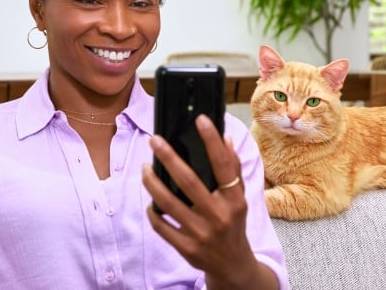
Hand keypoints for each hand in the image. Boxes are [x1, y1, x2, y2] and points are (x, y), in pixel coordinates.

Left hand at [143, 115, 276, 288]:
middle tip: (154, 141)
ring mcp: (201, 233)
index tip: (200, 120)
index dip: (212, 140)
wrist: (233, 265)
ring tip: (145, 168)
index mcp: (234, 199)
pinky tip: (150, 201)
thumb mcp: (240, 198)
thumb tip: (225, 139)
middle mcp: (218, 215)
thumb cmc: (233, 224)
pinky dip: (152, 211)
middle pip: (188, 181)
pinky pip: (161, 225)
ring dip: (152, 182)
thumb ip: (233, 169)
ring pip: (168, 203)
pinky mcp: (186, 248)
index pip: (223, 165)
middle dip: (168, 157)